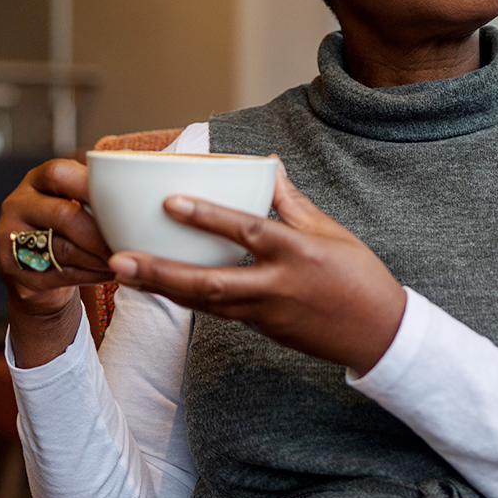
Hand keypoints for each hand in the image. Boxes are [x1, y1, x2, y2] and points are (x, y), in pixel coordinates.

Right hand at [0, 159, 113, 366]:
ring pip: (63, 248)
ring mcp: (11, 239)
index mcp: (38, 180)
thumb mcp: (82, 201)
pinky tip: (113, 273)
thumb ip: (105, 187)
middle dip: (101, 232)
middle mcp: (18, 204)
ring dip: (100, 257)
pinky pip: (60, 274)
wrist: (42, 274)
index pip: (60, 174)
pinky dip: (92, 275)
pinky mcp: (15, 271)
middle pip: (63, 215)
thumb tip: (151, 170)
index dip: (91, 185)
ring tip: (127, 259)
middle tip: (129, 241)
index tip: (124, 200)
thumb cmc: (75, 228)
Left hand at [108, 161, 406, 375]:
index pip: (248, 231)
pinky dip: (186, 298)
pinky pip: (217, 311)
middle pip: (209, 283)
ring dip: (162, 288)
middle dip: (161, 272)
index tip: (169, 201)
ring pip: (204, 303)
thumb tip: (268, 162)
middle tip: (118, 260)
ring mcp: (266, 314)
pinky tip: (157, 286)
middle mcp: (277, 286)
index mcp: (298, 253)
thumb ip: (291, 199)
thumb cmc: (359, 276)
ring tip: (122, 273)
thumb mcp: (331, 231)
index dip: (208, 216)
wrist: (379, 334)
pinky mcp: (262, 330)